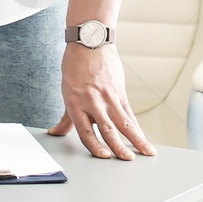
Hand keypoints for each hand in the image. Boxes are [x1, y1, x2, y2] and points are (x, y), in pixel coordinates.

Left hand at [48, 41, 154, 159]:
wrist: (90, 42)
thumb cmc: (75, 66)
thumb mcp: (66, 91)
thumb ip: (66, 118)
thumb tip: (56, 133)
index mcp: (76, 103)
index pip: (85, 131)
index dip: (95, 146)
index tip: (104, 157)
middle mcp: (93, 101)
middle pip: (107, 129)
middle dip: (119, 147)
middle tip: (128, 159)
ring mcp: (108, 97)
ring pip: (124, 122)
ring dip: (136, 139)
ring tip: (146, 152)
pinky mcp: (120, 92)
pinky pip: (129, 113)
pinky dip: (137, 127)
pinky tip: (143, 137)